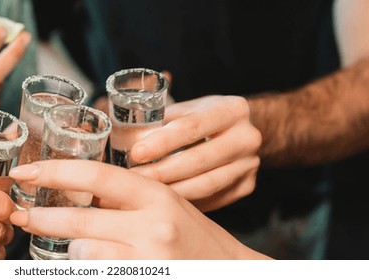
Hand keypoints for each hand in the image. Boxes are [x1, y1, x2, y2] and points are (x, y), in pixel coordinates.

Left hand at [8, 160, 269, 258]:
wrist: (226, 270)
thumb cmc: (190, 235)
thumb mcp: (163, 203)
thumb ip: (124, 194)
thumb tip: (68, 182)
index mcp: (156, 196)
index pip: (96, 175)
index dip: (54, 171)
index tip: (24, 172)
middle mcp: (152, 228)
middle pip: (79, 220)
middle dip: (41, 217)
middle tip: (21, 216)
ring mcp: (148, 262)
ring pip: (82, 253)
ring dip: (73, 252)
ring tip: (83, 250)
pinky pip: (94, 273)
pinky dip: (86, 268)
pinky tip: (94, 263)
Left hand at [128, 95, 260, 211]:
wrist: (242, 132)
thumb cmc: (204, 118)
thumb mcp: (188, 107)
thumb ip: (159, 114)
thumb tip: (118, 125)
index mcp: (232, 109)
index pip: (192, 126)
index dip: (162, 142)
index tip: (136, 153)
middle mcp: (247, 137)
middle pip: (198, 160)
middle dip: (161, 172)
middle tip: (132, 180)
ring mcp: (250, 164)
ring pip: (205, 185)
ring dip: (171, 192)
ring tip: (141, 195)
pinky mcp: (247, 186)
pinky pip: (211, 199)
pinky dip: (185, 202)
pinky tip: (162, 203)